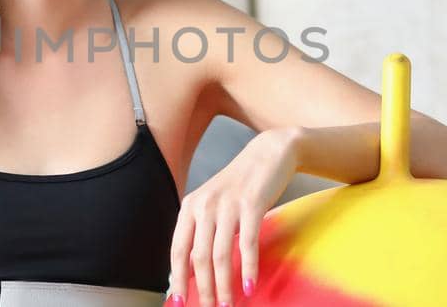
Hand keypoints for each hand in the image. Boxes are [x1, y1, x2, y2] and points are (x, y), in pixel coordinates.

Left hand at [166, 127, 300, 306]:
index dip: (177, 277)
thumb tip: (193, 269)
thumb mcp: (213, 204)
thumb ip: (202, 231)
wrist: (269, 154)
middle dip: (203, 288)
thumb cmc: (240, 186)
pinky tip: (249, 285)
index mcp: (190, 207)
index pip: (178, 249)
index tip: (180, 300)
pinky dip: (248, 268)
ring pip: (220, 255)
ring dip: (224, 285)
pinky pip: (247, 244)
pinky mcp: (252, 205)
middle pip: (198, 257)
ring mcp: (228, 205)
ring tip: (228, 305)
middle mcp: (204, 206)